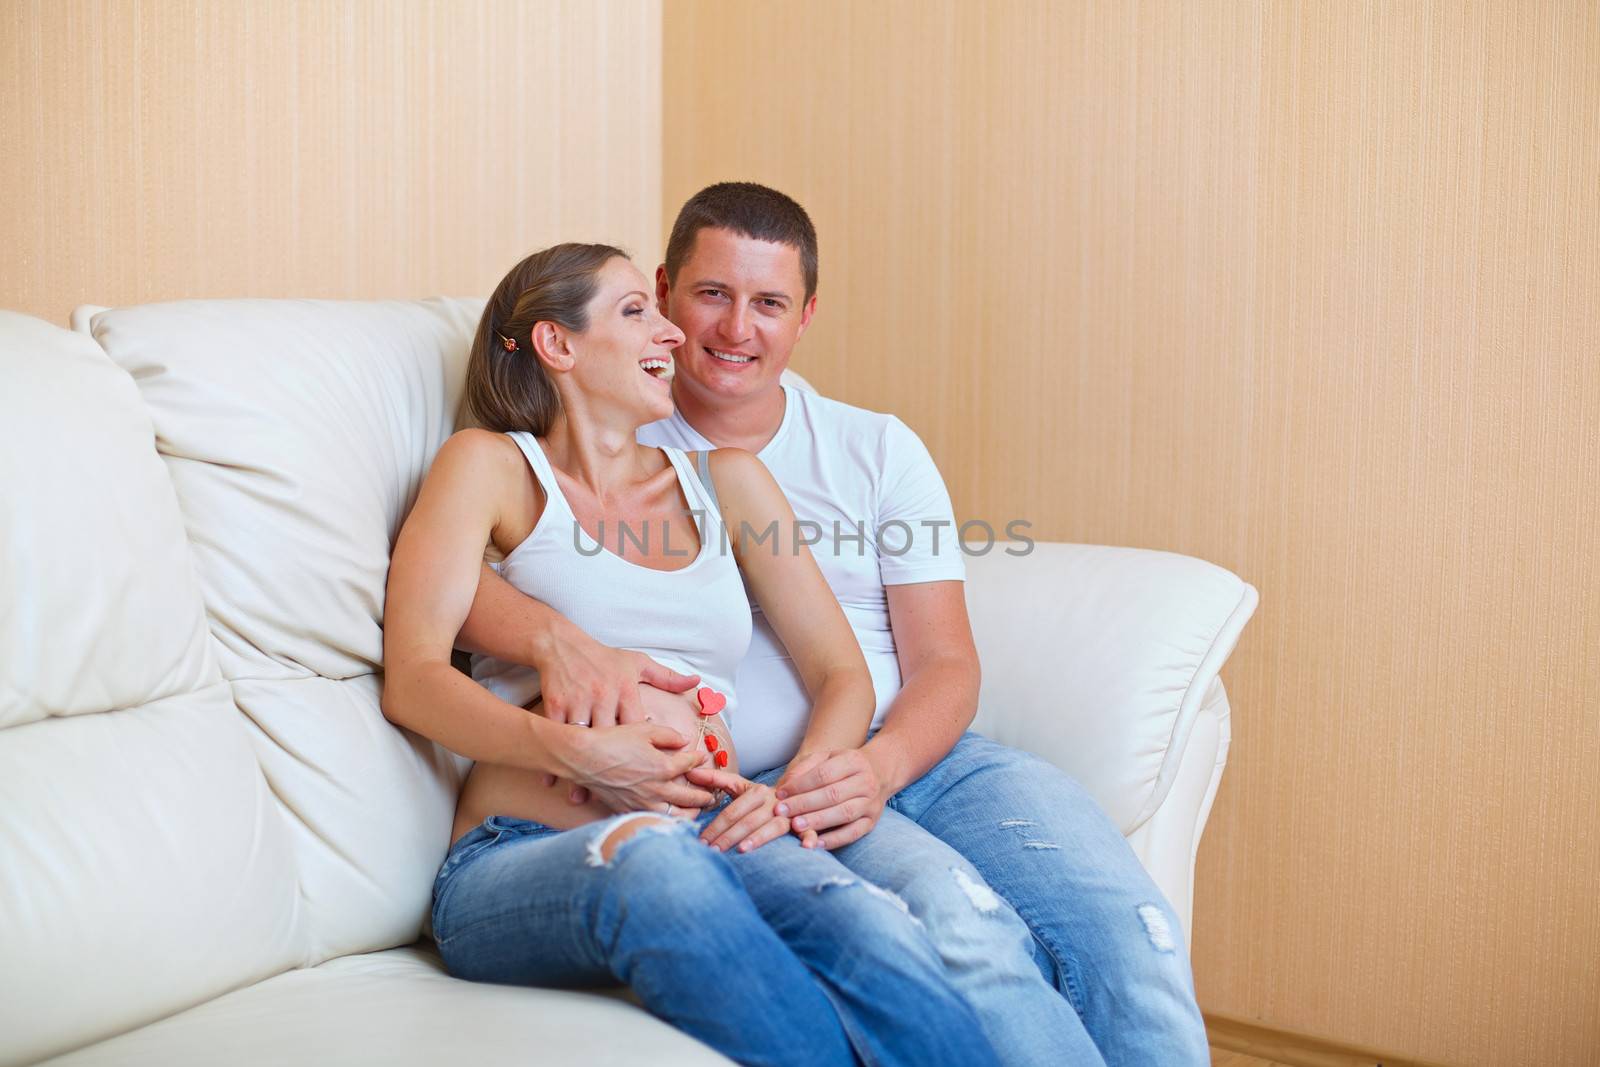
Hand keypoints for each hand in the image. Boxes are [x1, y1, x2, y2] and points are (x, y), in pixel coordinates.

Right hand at [532, 620, 697, 796]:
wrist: (563, 645)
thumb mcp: (638, 663)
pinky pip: (554, 734)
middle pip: (609, 735)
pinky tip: (553, 781)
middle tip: (616, 793)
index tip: (647, 773)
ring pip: (581, 739)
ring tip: (581, 796)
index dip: (643, 749)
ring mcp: (577, 700)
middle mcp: (603, 695)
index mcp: (625, 688)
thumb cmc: (605, 658)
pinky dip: (553, 757)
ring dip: (580, 769)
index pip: (637, 723)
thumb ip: (667, 677)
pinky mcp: (555, 704)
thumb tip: (696, 682)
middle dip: (612, 765)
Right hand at [554, 723, 713, 813]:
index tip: (702, 758)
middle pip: (690, 798)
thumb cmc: (611, 740)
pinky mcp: (627, 811)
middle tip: (711, 798)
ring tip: (694, 813)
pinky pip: (652, 821)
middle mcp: (657, 790)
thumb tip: (684, 740)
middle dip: (704, 798)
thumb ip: (668, 735)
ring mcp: (642, 804)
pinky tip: (666, 820)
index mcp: (664, 768)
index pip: (690, 765)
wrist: (582, 758)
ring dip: (688, 815)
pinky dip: (664, 822)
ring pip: (674, 816)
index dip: (698, 760)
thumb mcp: (643, 729)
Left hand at [691, 768, 808, 852]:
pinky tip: (805, 848)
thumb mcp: (739, 785)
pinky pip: (809, 831)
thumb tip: (689, 771)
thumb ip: (715, 779)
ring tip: (742, 851)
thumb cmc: (759, 798)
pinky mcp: (805, 825)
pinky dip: (809, 838)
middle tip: (711, 852)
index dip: (716, 826)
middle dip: (728, 837)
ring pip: (773, 827)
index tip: (702, 841)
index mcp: (757, 792)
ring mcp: (791, 814)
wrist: (794, 796)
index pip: (732, 811)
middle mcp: (774, 802)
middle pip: (748, 821)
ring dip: (759, 838)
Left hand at [773, 748, 891, 849]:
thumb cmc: (844, 767)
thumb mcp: (826, 757)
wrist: (879, 773)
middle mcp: (865, 782)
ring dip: (818, 821)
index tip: (780, 794)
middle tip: (782, 812)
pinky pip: (854, 833)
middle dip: (804, 804)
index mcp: (853, 761)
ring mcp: (871, 803)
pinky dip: (835, 840)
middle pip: (833, 794)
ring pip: (844, 813)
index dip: (800, 785)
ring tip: (796, 826)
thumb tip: (785, 786)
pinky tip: (816, 843)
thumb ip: (805, 768)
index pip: (824, 774)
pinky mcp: (872, 822)